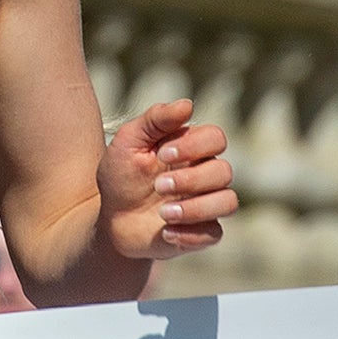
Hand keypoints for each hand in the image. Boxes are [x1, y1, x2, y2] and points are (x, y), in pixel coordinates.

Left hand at [97, 99, 236, 259]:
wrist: (109, 217)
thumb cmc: (121, 175)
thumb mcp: (128, 142)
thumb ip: (155, 119)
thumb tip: (187, 104)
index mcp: (192, 149)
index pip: (216, 138)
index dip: (195, 146)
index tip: (162, 154)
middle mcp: (205, 175)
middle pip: (224, 172)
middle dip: (191, 179)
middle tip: (158, 186)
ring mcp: (206, 204)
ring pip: (228, 202)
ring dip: (196, 208)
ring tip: (163, 213)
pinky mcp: (201, 232)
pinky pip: (214, 233)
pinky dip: (191, 234)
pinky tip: (166, 232)